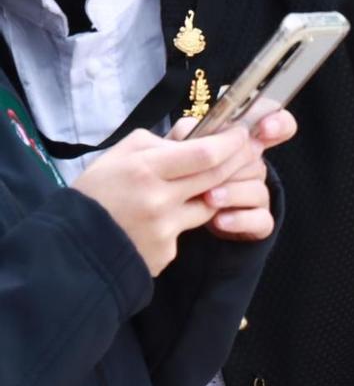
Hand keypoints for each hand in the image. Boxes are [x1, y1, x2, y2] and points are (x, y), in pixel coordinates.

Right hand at [74, 126, 253, 275]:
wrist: (74, 244)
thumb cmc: (96, 192)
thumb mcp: (119, 155)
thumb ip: (158, 143)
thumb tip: (194, 134)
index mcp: (144, 169)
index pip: (206, 154)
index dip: (231, 143)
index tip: (241, 134)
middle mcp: (159, 200)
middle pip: (217, 176)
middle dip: (238, 160)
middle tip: (248, 150)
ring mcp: (165, 229)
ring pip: (211, 204)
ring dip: (217, 191)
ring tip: (209, 181)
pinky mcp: (166, 252)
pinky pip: (189, 229)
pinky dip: (186, 218)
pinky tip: (169, 216)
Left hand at [194, 110, 296, 240]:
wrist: (184, 218)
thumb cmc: (185, 177)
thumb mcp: (180, 152)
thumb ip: (186, 136)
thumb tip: (190, 132)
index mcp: (244, 144)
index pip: (280, 126)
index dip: (279, 124)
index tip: (265, 128)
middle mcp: (256, 167)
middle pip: (258, 161)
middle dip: (236, 167)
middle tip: (211, 172)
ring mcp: (258, 195)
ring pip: (257, 190)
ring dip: (232, 193)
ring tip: (208, 198)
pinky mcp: (259, 222)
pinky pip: (260, 219)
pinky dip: (239, 219)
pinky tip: (219, 220)